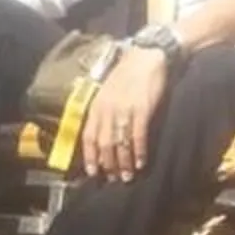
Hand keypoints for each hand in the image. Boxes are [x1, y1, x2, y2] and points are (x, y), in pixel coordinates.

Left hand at [81, 49, 166, 181]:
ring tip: (127, 177)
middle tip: (113, 178)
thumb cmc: (127, 74)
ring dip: (123, 163)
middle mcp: (107, 110)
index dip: (90, 157)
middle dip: (108, 164)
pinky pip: (138, 136)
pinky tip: (140, 163)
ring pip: (120, 143)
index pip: (88, 137)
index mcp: (97, 106)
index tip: (93, 172)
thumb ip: (102, 112)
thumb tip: (101, 135)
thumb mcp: (107, 92)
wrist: (146, 56)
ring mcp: (124, 110)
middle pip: (104, 144)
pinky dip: (138, 152)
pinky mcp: (142, 109)